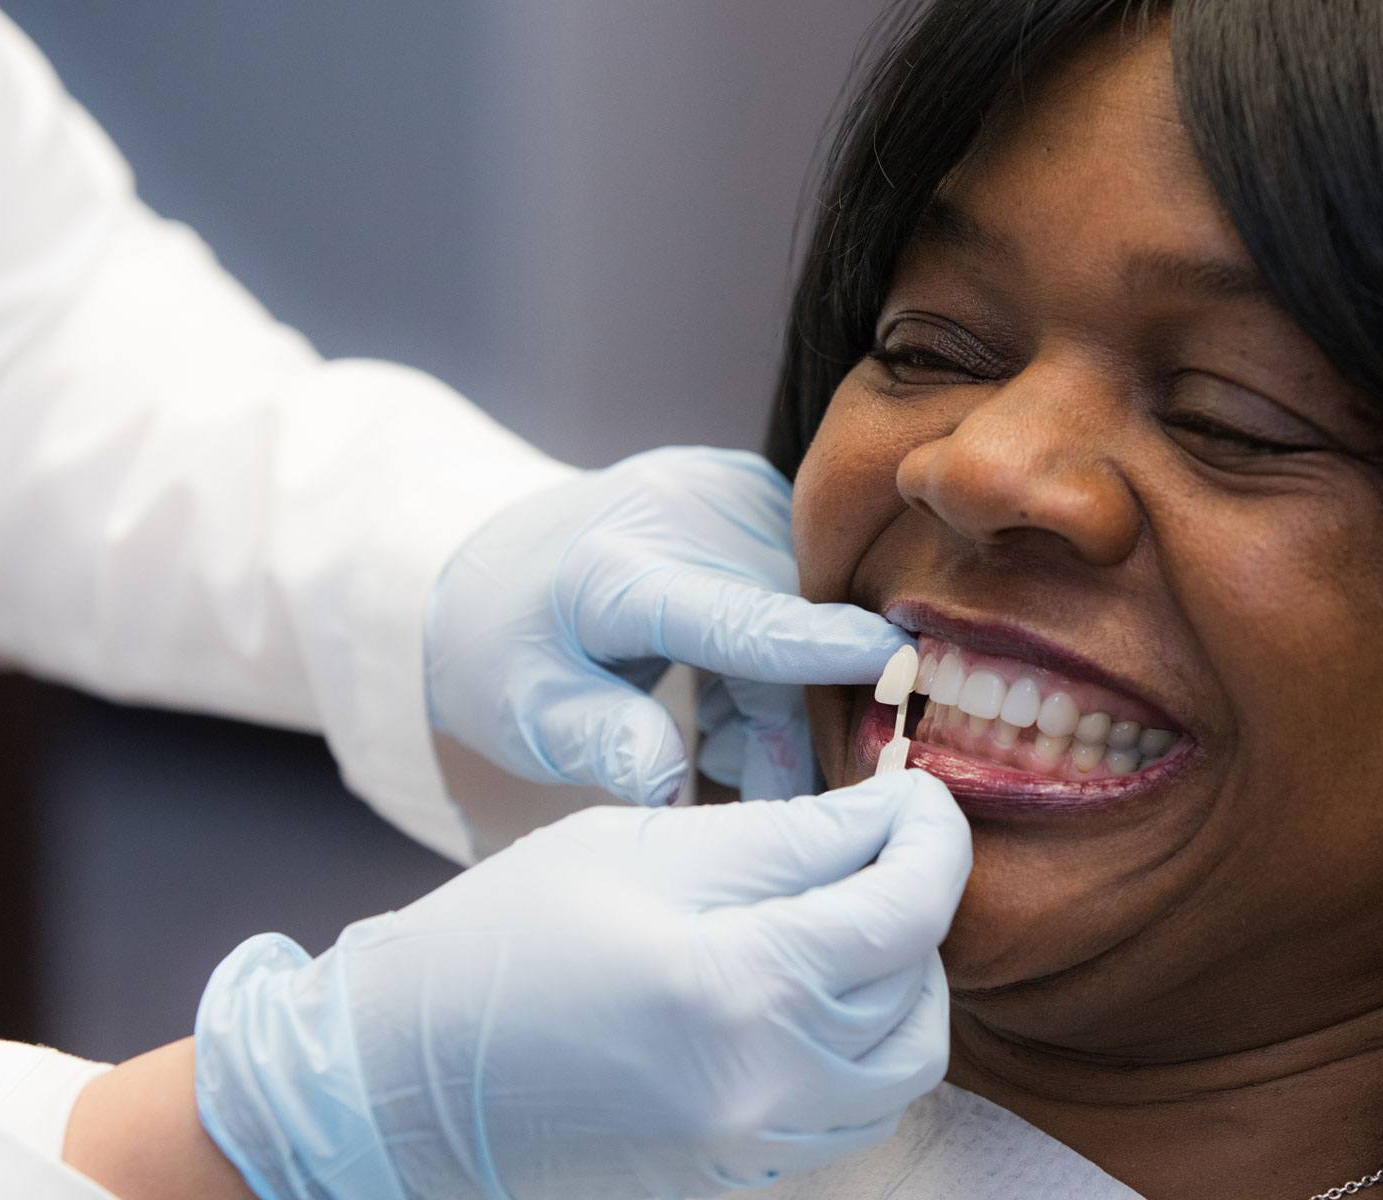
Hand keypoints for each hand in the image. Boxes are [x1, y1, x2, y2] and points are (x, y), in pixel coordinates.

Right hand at [193, 769, 971, 1199]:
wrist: (406, 1079)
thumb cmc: (501, 942)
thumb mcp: (637, 848)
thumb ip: (785, 835)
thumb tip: (893, 813)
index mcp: (738, 987)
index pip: (906, 909)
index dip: (935, 837)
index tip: (923, 795)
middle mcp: (768, 1087)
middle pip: (917, 984)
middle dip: (915, 901)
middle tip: (873, 844)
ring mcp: (758, 1148)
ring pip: (907, 1062)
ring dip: (902, 983)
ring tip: (846, 922)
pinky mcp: (742, 1177)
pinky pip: (856, 1113)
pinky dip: (862, 1048)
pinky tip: (808, 994)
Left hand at [425, 446, 907, 803]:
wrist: (487, 561)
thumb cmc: (505, 652)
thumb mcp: (528, 716)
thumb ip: (605, 745)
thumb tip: (671, 787)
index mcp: (615, 568)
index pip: (733, 615)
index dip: (814, 645)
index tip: (894, 663)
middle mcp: (677, 507)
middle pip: (782, 627)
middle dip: (782, 725)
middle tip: (747, 791)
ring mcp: (716, 487)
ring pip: (800, 609)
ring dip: (777, 695)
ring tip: (713, 739)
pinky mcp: (744, 487)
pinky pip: (795, 585)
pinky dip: (774, 653)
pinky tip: (721, 693)